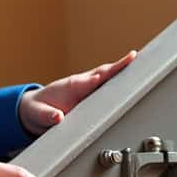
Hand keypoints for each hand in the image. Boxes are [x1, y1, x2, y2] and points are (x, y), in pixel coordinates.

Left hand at [19, 50, 136, 136]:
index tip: (116, 69)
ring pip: (108, 78)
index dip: (102, 76)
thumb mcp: (38, 115)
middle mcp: (82, 84)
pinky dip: (119, 82)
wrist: (33, 110)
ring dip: (123, 72)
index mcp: (71, 87)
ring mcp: (87, 90)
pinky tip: (133, 82)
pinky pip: (107, 87)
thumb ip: (47, 116)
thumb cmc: (37, 110)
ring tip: (143, 66)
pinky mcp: (90, 97)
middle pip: (104, 74)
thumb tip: (58, 117)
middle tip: (139, 59)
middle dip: (120, 67)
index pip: (91, 79)